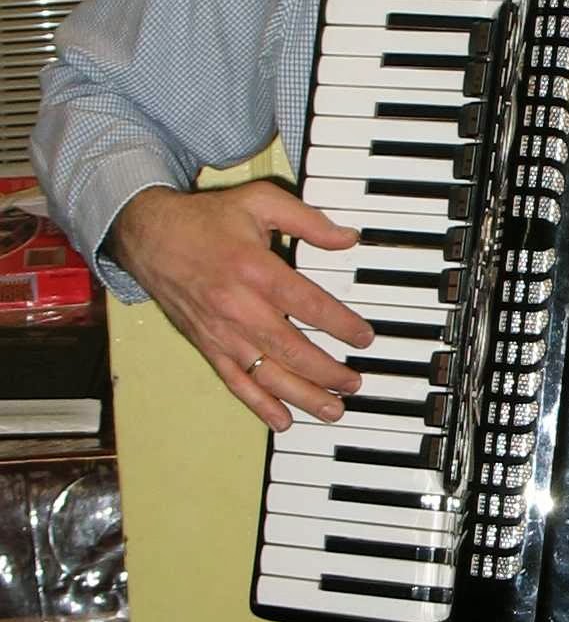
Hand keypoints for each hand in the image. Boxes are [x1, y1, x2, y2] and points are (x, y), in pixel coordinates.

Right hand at [110, 182, 372, 431]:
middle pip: (292, 349)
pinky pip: (235, 382)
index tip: (365, 337)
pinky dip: (259, 404)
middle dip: (328, 371)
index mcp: (256, 271)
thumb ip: (307, 220)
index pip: (309, 305)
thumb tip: (348, 238)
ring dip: (303, 395)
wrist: (149, 236)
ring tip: (333, 410)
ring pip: (267, 373)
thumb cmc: (206, 219)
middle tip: (355, 382)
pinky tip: (283, 419)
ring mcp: (221, 332)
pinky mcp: (207, 346)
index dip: (342, 324)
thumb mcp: (260, 202)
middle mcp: (239, 308)